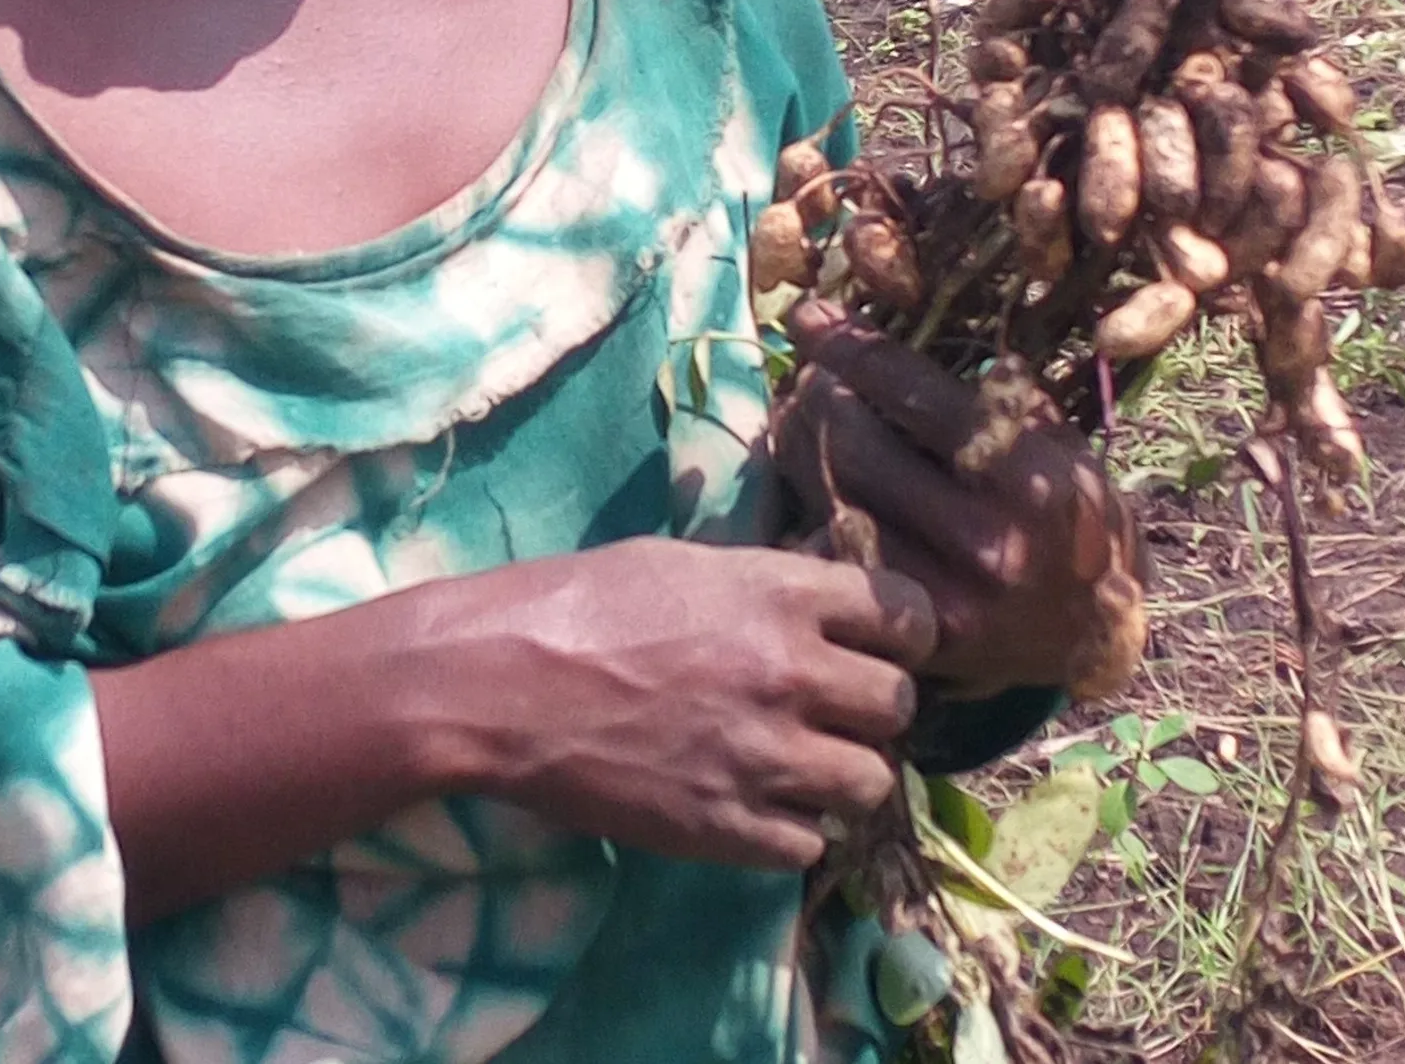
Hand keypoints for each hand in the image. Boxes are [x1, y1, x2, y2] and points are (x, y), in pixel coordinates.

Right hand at [430, 533, 935, 872]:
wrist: (496, 683)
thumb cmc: (574, 601)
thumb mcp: (678, 561)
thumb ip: (761, 584)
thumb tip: (820, 599)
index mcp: (776, 595)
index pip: (907, 615)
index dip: (903, 631)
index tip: (881, 641)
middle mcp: (788, 674)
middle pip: (899, 704)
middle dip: (873, 705)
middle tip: (833, 706)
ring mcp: (764, 759)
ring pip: (871, 783)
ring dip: (841, 772)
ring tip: (797, 762)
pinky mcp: (730, 829)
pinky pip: (813, 843)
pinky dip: (791, 827)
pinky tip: (752, 802)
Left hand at [775, 299, 1144, 697]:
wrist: (1089, 633)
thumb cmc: (1066, 512)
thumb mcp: (1056, 441)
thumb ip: (993, 394)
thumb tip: (906, 329)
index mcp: (1027, 478)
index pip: (913, 393)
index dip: (849, 345)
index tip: (809, 313)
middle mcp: (986, 540)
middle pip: (855, 443)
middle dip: (817, 392)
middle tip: (806, 370)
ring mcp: (944, 593)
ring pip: (833, 495)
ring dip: (800, 443)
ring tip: (796, 411)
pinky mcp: (912, 630)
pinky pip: (834, 550)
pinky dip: (810, 503)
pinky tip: (808, 474)